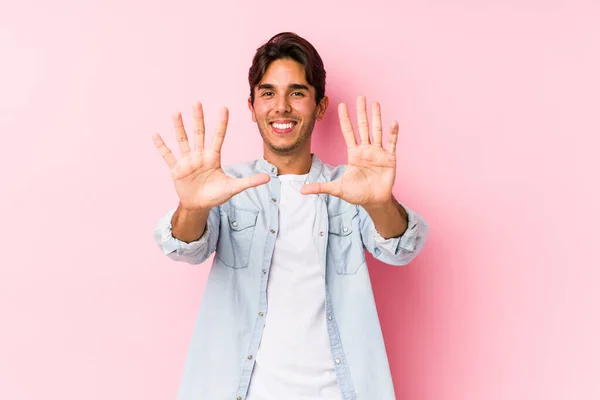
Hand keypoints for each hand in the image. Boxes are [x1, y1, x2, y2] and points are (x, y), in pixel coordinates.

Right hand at [152, 102, 269, 210]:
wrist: (199, 205)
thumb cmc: (216, 195)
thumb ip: (249, 181)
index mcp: (213, 157)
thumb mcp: (233, 188)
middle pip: (199, 133)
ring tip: (176, 112)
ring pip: (183, 140)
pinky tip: (156, 134)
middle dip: (198, 118)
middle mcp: (200, 155)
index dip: (221, 123)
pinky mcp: (176, 169)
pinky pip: (168, 155)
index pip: (218, 136)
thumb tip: (269, 177)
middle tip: (197, 102)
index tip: (224, 107)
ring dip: (179, 127)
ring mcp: (187, 160)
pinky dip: (161, 146)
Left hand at [301, 96, 398, 207]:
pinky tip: (393, 123)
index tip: (342, 105)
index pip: (348, 132)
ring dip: (377, 117)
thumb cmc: (357, 193)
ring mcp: (378, 153)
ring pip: (377, 131)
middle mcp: (366, 150)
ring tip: (376, 103)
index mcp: (354, 154)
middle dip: (361, 112)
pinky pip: (391, 143)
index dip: (345, 119)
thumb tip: (302, 190)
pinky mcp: (389, 158)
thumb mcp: (337, 189)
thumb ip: (321, 187)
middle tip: (360, 97)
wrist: (374, 202)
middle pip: (363, 127)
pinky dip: (393, 133)